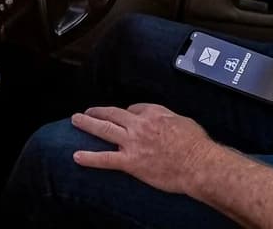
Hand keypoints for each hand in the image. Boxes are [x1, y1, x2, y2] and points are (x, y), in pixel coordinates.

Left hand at [70, 104, 216, 194]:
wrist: (197, 163)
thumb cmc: (195, 144)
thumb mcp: (182, 120)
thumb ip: (167, 117)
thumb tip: (160, 118)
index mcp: (153, 113)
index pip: (133, 109)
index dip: (127, 113)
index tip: (125, 117)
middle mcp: (139, 125)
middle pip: (112, 114)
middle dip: (97, 112)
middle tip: (86, 111)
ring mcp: (133, 143)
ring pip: (104, 129)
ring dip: (87, 124)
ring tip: (75, 120)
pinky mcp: (130, 162)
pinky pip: (105, 158)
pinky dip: (90, 157)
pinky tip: (76, 156)